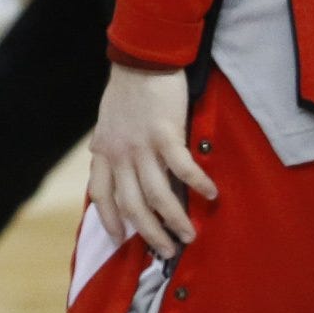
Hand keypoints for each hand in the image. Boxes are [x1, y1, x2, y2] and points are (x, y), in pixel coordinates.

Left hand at [86, 65, 217, 259]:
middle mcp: (119, 153)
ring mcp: (141, 145)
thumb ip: (108, 143)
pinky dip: (197, 184)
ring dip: (175, 219)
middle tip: (166, 252)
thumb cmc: (127, 91)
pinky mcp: (165, 134)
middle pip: (132, 204)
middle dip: (149, 232)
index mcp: (104, 151)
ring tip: (190, 235)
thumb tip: (102, 155)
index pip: (101, 193)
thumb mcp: (107, 121)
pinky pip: (182, 168)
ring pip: (157, 194)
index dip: (108, 218)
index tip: (119, 239)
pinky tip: (211, 195)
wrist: (141, 60)